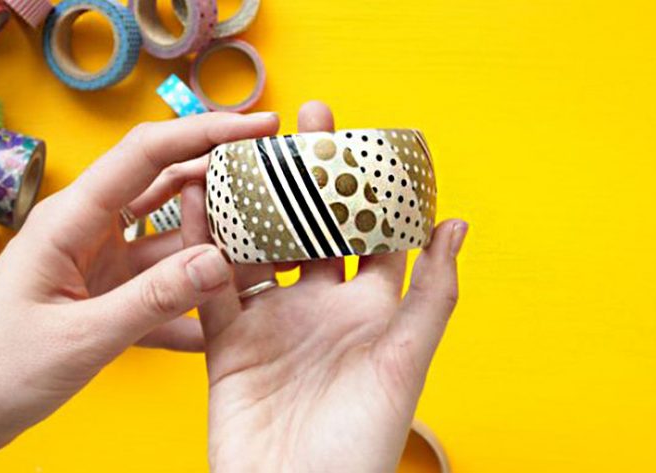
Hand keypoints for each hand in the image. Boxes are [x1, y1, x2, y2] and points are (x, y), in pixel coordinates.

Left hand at [0, 112, 279, 471]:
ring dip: (215, 239)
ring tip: (270, 238)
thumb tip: (221, 262)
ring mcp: (102, 263)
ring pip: (172, 238)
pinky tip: (231, 312)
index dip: (206, 132)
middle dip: (221, 174)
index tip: (260, 125)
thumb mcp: (80, 337)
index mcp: (73, 219)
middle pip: (167, 185)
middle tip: (277, 174)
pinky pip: (163, 287)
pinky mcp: (108, 295)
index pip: (147, 154)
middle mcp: (91, 230)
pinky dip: (195, 297)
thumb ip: (152, 300)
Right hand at [181, 102, 468, 471]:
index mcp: (369, 309)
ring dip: (255, 199)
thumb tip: (455, 223)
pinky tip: (200, 201)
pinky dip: (202, 243)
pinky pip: (212, 282)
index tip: (363, 137)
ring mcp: (272, 320)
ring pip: (259, 244)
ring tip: (249, 149)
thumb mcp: (406, 360)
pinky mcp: (229, 339)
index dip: (368, 185)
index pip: (371, 231)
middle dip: (310, 175)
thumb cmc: (361, 443)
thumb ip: (431, 291)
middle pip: (313, 227)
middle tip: (306, 121)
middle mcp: (320, 307)